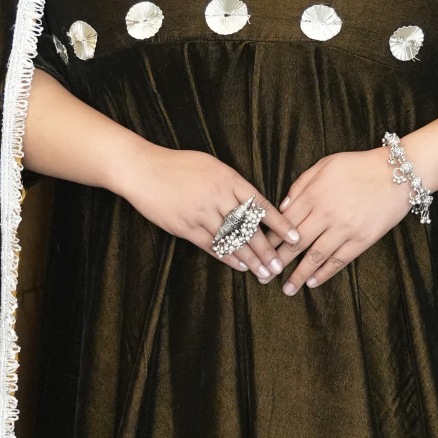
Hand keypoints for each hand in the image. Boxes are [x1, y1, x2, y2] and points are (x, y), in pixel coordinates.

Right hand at [125, 145, 287, 282]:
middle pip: (249, 228)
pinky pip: (211, 245)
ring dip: (250, 259)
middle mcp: (217, 196)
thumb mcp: (211, 166)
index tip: (295, 237)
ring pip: (232, 240)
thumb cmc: (178, 165)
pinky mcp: (185, 227)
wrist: (143, 170)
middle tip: (280, 266)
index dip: (280, 223)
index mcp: (228, 179)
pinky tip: (240, 266)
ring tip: (264, 272)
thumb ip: (232, 184)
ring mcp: (201, 213)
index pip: (261, 205)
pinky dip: (228, 257)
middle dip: (267, 250)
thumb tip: (253, 204)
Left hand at [268, 146, 413, 293]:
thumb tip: (283, 207)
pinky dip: (324, 273)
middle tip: (264, 275)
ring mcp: (345, 228)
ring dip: (298, 275)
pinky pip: (339, 260)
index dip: (270, 238)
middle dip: (277, 261)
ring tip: (286, 289)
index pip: (285, 221)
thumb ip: (301, 185)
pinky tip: (312, 282)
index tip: (259, 250)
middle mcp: (326, 213)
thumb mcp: (325, 165)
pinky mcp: (362, 239)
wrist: (398, 173)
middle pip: (296, 243)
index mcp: (314, 194)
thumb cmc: (359, 166)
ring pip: (315, 257)